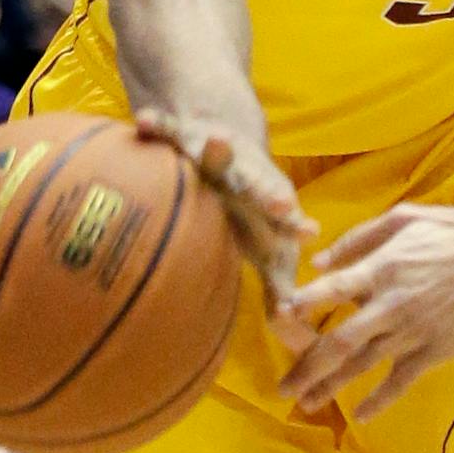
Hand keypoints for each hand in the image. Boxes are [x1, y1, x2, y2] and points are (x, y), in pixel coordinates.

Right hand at [135, 112, 315, 341]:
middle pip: (259, 187)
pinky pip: (168, 132)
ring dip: (218, 150)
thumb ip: (280, 285)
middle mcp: (246, 178)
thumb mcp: (267, 246)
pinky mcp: (185, 136)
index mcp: (267, 204)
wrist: (230, 137)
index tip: (309, 231)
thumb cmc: (252, 210)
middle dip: (269, 193)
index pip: (285, 217)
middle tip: (284, 205)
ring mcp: (216, 154)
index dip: (295, 224)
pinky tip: (143, 123)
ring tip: (220, 142)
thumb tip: (292, 329)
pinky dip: (158, 127)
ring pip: (215, 152)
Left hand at [278, 202, 453, 418]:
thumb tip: (318, 261)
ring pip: (362, 365)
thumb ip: (359, 238)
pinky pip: (401, 380)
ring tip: (306, 403)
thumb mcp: (406, 217)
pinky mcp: (436, 349)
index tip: (278, 321)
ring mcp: (413, 330)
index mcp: (381, 267)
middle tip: (282, 388)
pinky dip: (379, 400)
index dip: (300, 307)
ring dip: (330, 386)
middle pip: (336, 342)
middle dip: (305, 368)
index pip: (329, 292)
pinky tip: (361, 415)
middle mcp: (390, 303)